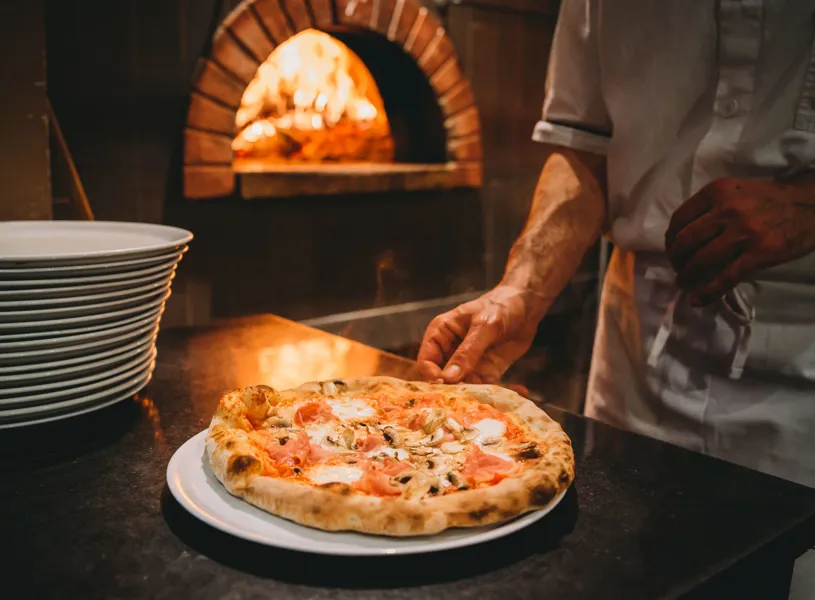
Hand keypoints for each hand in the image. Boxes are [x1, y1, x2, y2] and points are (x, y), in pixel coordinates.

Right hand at [416, 285, 544, 389]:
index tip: (445, 385)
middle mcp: (450, 351)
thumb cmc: (501, 306)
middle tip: (468, 401)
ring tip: (493, 400)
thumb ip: (467, 352)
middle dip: (453, 391)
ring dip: (477, 396)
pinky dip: (500, 392)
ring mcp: (468, 364)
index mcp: (441, 334)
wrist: (527, 306)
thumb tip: (449, 378)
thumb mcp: (485, 326)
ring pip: (463, 387)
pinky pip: (487, 388)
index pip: (426, 360)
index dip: (431, 375)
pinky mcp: (486, 372)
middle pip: (442, 379)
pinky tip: (520, 389)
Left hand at [665, 177, 814, 304]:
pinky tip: (698, 299)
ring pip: (701, 261)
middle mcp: (726, 209)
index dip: (670, 240)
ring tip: (686, 283)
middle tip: (679, 269)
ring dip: (687, 276)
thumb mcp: (736, 192)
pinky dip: (708, 292)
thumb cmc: (771, 200)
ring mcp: (743, 232)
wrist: (812, 206)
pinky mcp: (760, 253)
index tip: (672, 250)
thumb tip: (683, 236)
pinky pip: (726, 277)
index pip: (679, 219)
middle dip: (676, 260)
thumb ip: (711, 208)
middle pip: (685, 242)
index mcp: (717, 191)